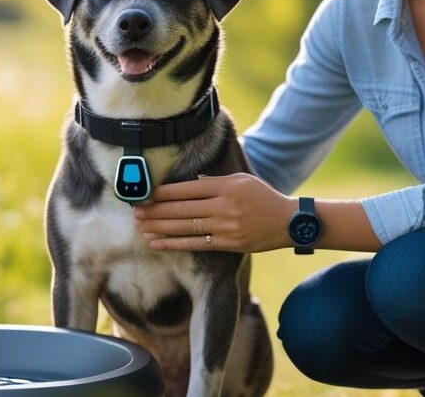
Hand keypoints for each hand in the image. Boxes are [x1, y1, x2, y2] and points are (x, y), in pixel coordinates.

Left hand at [133, 173, 294, 252]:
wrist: (288, 222)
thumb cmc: (263, 197)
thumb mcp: (242, 180)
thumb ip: (216, 181)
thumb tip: (192, 183)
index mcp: (226, 187)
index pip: (187, 189)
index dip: (163, 192)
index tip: (145, 194)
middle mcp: (223, 206)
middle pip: (182, 208)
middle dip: (155, 210)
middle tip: (135, 211)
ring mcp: (225, 227)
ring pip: (184, 227)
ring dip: (159, 227)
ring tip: (140, 226)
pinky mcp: (227, 244)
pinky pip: (194, 245)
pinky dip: (173, 244)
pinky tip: (156, 243)